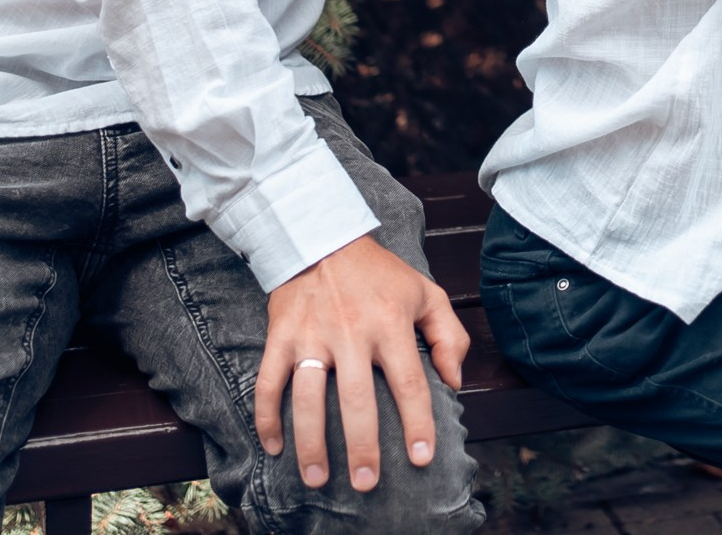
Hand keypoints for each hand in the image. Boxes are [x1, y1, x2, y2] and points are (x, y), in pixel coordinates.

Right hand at [256, 233, 469, 492]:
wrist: (320, 237)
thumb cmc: (378, 274)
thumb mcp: (425, 292)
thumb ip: (448, 336)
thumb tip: (455, 382)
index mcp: (390, 323)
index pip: (409, 382)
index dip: (417, 423)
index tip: (421, 458)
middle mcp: (351, 332)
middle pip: (356, 399)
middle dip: (362, 446)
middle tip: (367, 483)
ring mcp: (312, 335)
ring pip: (308, 397)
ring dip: (310, 442)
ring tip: (316, 478)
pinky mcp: (280, 337)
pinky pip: (268, 382)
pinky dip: (266, 417)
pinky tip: (273, 446)